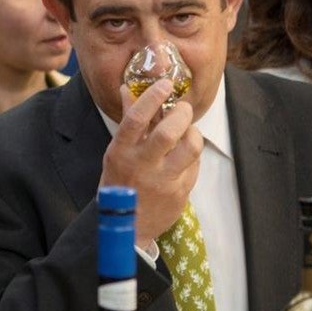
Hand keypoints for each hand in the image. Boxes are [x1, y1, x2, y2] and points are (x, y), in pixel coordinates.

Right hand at [99, 78, 202, 246]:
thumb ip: (128, 121)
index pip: (136, 119)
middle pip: (168, 132)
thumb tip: (128, 89)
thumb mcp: (116, 152)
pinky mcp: (180, 193)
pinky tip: (185, 155)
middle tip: (183, 108)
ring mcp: (162, 181)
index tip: (165, 85)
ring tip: (189, 131)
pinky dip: (193, 155)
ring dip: (193, 133)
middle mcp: (141, 166)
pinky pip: (195, 165)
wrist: (126, 225)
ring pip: (190, 148)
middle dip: (181, 113)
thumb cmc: (120, 182)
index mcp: (121, 152)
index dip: (153, 98)